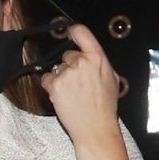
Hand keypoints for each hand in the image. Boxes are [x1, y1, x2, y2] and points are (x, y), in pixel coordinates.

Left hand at [42, 24, 136, 159]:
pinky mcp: (55, 85)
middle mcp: (82, 62)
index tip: (70, 32)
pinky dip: (51, 87)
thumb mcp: (111, 78)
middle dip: (69, 67)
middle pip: (67, 55)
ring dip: (61, 79)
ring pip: (57, 69)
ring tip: (72, 94)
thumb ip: (99, 62)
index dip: (73, 31)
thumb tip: (89, 54)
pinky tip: (62, 97)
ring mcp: (67, 73)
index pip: (81, 32)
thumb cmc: (105, 106)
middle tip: (78, 85)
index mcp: (98, 57)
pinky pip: (47, 79)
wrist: (95, 128)